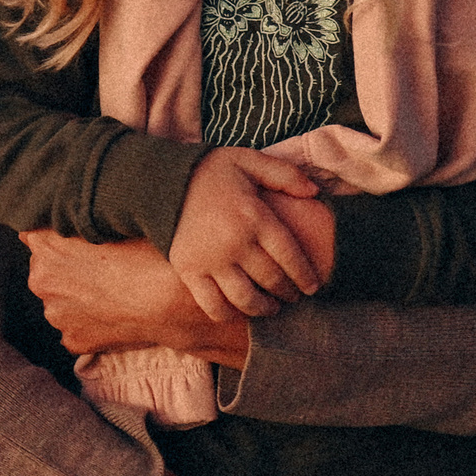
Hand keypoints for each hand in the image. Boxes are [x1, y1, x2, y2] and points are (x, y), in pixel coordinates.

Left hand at [23, 231, 249, 364]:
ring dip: (77, 297)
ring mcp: (56, 313)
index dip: (58, 237)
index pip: (36, 235)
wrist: (171, 298)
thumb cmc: (147, 251)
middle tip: (101, 267)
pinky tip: (114, 314)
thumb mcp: (113, 219)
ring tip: (112, 292)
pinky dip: (90, 323)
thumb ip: (82, 215)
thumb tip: (69, 211)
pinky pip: (75, 328)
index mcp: (45, 244)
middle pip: (46, 269)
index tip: (78, 241)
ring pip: (60, 300)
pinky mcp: (73, 340)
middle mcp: (41, 279)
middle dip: (66, 269)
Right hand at [172, 148, 326, 320]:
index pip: (289, 256)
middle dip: (287, 293)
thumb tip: (315, 193)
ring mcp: (210, 260)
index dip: (305, 276)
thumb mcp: (249, 160)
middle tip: (293, 297)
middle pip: (271, 280)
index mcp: (254, 216)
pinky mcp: (188, 271)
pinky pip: (212, 304)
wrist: (160, 181)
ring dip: (263, 309)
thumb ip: (284, 174)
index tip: (312, 287)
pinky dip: (228, 315)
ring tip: (271, 308)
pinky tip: (237, 312)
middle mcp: (234, 242)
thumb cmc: (211, 171)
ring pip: (246, 298)